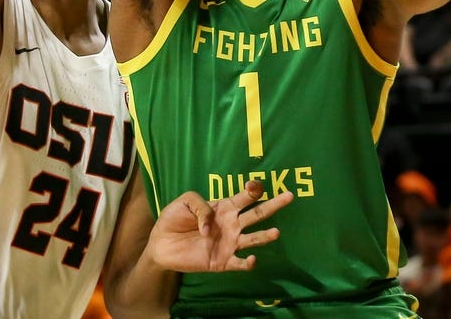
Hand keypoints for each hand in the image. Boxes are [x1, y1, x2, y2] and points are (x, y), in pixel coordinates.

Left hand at [149, 179, 293, 272]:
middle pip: (257, 213)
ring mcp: (229, 243)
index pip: (244, 196)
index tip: (256, 186)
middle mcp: (232, 224)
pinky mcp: (222, 261)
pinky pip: (239, 263)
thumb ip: (201, 207)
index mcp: (224, 207)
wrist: (161, 244)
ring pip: (253, 238)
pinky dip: (247, 263)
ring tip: (276, 232)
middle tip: (290, 195)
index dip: (252, 190)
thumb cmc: (174, 218)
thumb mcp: (185, 201)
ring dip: (264, 236)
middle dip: (273, 204)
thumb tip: (211, 226)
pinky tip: (251, 260)